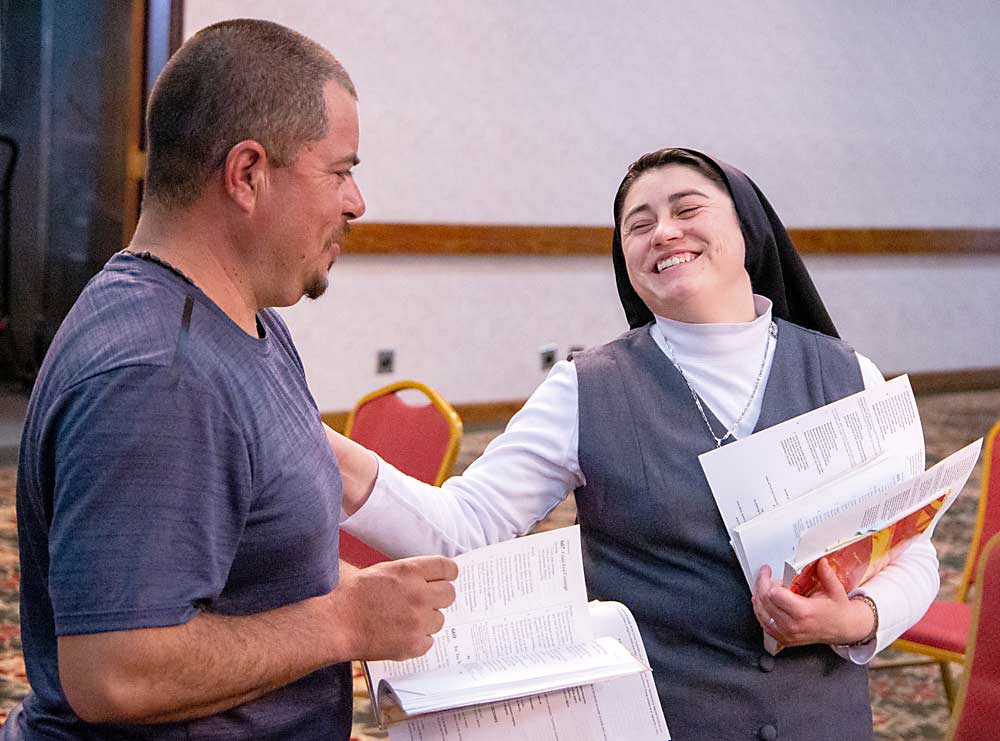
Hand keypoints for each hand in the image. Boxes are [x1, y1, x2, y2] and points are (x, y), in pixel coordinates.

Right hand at [330, 555, 457, 660]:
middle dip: (438, 596)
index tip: (443, 578)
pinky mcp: (413, 645)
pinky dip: (418, 640)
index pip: (448, 568)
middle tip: (423, 601)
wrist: (334, 625)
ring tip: (404, 620)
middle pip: (449, 594)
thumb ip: (406, 571)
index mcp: (410, 572)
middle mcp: (419, 595)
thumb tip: (423, 572)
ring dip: (427, 620)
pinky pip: (429, 641)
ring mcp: (418, 622)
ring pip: (439, 620)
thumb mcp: (379, 570)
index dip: (446, 573)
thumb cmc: (349, 596)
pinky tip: (400, 634)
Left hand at [751, 559, 874, 646]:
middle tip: (766, 576)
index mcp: (803, 612)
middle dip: (762, 585)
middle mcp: (792, 625)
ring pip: (760, 613)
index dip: (769, 580)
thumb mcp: (836, 590)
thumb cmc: (837, 611)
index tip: (769, 571)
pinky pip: (764, 624)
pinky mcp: (783, 639)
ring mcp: (786, 634)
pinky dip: (760, 611)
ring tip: (763, 587)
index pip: (774, 594)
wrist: (842, 629)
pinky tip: (763, 601)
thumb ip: (827, 575)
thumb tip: (821, 562)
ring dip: (758, 597)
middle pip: (764, 601)